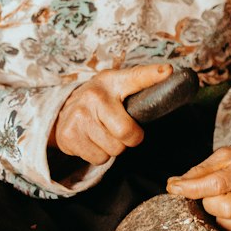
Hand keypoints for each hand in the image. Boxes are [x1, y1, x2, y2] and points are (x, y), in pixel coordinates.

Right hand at [50, 63, 173, 165]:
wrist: (61, 112)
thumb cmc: (99, 100)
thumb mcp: (117, 85)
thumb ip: (141, 81)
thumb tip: (168, 72)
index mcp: (112, 81)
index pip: (136, 77)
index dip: (153, 74)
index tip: (168, 71)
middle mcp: (94, 96)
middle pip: (127, 132)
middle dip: (129, 138)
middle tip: (119, 129)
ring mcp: (80, 116)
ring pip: (113, 150)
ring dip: (112, 147)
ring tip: (102, 133)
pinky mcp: (69, 135)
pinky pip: (98, 159)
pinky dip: (98, 154)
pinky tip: (91, 140)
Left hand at [166, 141, 230, 230]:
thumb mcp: (225, 156)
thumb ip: (199, 171)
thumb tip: (173, 186)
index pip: (218, 183)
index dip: (193, 188)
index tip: (175, 189)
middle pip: (226, 209)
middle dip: (209, 204)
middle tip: (209, 197)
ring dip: (220, 223)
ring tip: (219, 211)